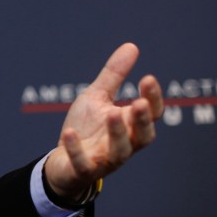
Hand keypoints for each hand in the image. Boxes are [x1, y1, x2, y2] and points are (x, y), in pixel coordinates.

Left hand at [44, 43, 163, 202]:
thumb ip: (115, 76)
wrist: (63, 161)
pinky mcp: (83, 170)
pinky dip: (76, 150)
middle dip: (142, 120)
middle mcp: (123, 144)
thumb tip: (132, 46)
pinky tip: (69, 133)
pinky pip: (83, 163)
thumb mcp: (97, 97)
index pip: (150, 114)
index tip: (147, 78)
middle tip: (139, 103)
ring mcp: (104, 159)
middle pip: (143, 136)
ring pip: (119, 153)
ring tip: (112, 114)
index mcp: (129, 125)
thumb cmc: (86, 127)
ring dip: (117, 134)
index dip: (152, 98)